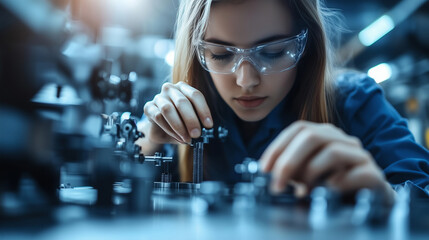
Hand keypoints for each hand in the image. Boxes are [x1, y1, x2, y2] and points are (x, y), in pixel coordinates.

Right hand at [143, 81, 212, 143]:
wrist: (160, 128)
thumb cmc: (178, 121)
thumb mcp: (190, 121)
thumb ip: (196, 123)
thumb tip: (203, 132)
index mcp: (184, 88)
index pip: (195, 95)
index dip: (203, 110)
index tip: (209, 125)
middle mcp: (170, 89)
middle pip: (182, 102)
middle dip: (191, 120)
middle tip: (196, 134)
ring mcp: (158, 97)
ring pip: (168, 109)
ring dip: (179, 126)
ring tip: (186, 138)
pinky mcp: (148, 107)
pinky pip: (158, 117)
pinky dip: (169, 129)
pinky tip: (177, 137)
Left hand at [259, 121, 394, 200]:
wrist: (369, 200)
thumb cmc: (332, 185)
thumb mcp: (307, 175)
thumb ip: (292, 169)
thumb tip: (270, 174)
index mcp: (324, 134)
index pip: (298, 129)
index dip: (277, 147)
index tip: (264, 169)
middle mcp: (342, 139)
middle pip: (312, 136)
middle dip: (289, 161)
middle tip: (277, 185)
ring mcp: (359, 155)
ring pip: (332, 152)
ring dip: (311, 173)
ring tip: (303, 191)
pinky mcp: (374, 174)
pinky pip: (356, 174)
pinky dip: (337, 184)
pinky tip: (328, 192)